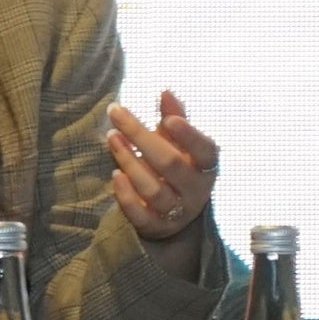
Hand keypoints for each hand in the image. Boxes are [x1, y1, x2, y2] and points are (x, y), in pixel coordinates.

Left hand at [106, 89, 218, 240]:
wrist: (176, 214)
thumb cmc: (177, 168)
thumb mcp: (180, 144)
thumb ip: (175, 118)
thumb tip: (165, 91)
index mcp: (206, 166)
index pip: (205, 151)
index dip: (189, 136)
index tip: (169, 120)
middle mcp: (195, 190)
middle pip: (170, 164)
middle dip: (141, 136)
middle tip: (117, 113)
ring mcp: (176, 212)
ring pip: (153, 189)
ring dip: (129, 161)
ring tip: (112, 138)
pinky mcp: (155, 227)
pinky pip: (140, 214)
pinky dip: (126, 195)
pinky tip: (115, 175)